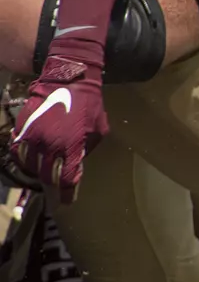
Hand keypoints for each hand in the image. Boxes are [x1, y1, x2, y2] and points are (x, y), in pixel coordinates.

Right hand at [8, 55, 108, 200]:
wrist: (67, 79)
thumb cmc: (90, 104)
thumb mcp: (98, 130)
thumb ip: (87, 149)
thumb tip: (78, 162)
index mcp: (72, 147)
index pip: (66, 179)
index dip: (66, 193)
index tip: (66, 201)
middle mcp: (50, 146)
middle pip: (47, 176)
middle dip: (53, 184)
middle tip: (56, 187)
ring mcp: (33, 137)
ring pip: (31, 166)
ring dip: (38, 171)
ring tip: (44, 171)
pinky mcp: (22, 129)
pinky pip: (18, 151)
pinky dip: (24, 158)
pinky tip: (30, 159)